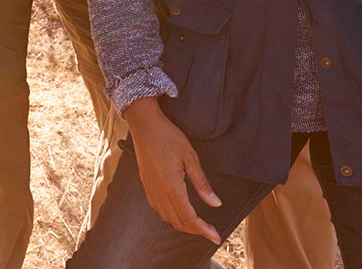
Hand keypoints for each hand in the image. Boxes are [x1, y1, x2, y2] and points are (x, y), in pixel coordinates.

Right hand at [124, 97, 221, 243]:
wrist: (145, 125)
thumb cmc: (168, 137)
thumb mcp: (191, 158)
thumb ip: (202, 184)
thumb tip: (215, 203)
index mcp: (172, 187)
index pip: (190, 218)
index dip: (204, 230)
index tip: (217, 237)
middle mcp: (159, 193)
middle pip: (178, 222)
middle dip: (196, 231)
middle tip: (211, 232)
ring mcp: (150, 189)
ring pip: (167, 218)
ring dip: (183, 225)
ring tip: (198, 224)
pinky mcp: (146, 184)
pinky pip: (159, 209)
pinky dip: (171, 216)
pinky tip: (179, 211)